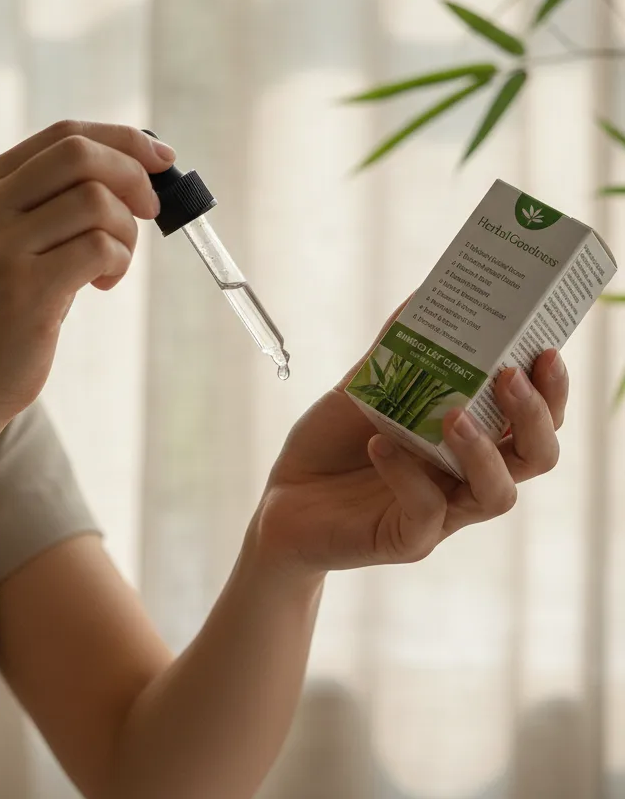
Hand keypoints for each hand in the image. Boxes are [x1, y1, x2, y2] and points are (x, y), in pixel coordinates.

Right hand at [0, 120, 173, 428]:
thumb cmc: (4, 310)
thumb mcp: (15, 241)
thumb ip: (58, 201)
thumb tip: (141, 167)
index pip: (64, 134)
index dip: (124, 140)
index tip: (162, 160)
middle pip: (81, 154)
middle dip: (133, 176)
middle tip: (150, 211)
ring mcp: (0, 246)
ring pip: (97, 201)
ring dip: (125, 232)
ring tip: (112, 264)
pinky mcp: (24, 288)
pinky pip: (99, 247)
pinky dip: (118, 262)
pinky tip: (102, 284)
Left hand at [252, 304, 568, 574]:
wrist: (283, 498)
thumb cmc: (330, 444)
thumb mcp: (364, 389)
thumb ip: (397, 351)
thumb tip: (424, 295)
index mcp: (468, 439)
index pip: (532, 419)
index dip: (549, 389)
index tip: (545, 349)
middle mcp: (466, 477)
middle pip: (536, 456)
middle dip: (533, 415)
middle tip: (510, 376)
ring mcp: (443, 513)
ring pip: (498, 493)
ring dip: (483, 450)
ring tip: (453, 414)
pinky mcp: (409, 539)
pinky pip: (427, 511)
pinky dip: (407, 474)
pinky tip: (378, 445)